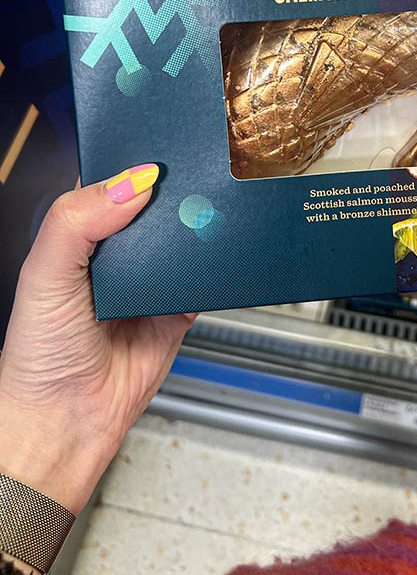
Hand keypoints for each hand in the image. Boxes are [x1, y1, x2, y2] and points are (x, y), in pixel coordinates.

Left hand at [0, 165, 195, 517]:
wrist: (68, 422)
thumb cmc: (39, 355)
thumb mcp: (45, 275)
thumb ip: (77, 222)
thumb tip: (130, 183)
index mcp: (80, 234)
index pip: (111, 183)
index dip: (132, 165)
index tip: (157, 152)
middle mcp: (116, 252)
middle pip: (155, 206)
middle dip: (175, 191)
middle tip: (193, 177)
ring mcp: (150, 279)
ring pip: (184, 237)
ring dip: (198, 225)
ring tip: (209, 208)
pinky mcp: (180, 307)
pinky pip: (206, 278)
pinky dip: (217, 266)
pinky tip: (218, 251)